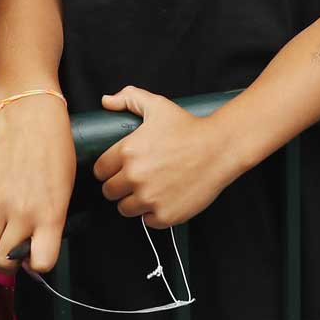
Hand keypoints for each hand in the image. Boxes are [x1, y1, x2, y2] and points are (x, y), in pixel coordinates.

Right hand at [0, 91, 71, 272]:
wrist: (32, 118)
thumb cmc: (55, 152)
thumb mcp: (65, 190)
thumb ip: (51, 221)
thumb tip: (32, 248)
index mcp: (51, 215)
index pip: (42, 263)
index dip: (38, 265)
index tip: (36, 256)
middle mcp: (23, 213)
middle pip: (5, 262)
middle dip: (8, 263)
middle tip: (11, 253)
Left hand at [93, 87, 240, 228]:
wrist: (220, 148)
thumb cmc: (189, 127)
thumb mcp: (157, 105)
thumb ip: (129, 98)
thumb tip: (106, 102)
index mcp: (127, 152)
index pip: (100, 171)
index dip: (108, 169)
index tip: (117, 169)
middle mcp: (134, 177)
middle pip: (109, 192)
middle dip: (119, 186)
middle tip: (135, 179)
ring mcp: (149, 199)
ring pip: (125, 209)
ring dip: (133, 202)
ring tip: (149, 190)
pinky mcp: (165, 215)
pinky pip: (148, 221)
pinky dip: (154, 213)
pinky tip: (164, 199)